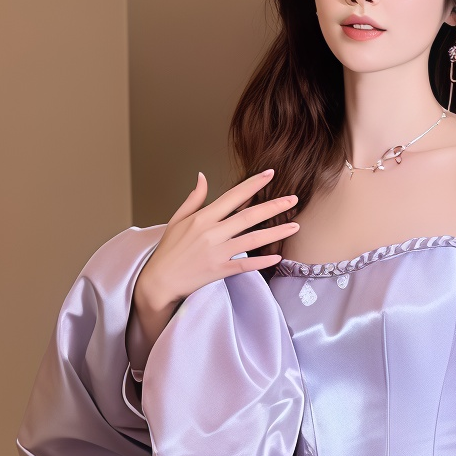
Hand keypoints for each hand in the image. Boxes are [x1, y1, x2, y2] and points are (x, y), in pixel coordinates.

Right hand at [128, 171, 297, 368]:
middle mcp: (212, 232)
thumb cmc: (168, 251)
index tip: (270, 174)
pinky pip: (245, 264)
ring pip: (252, 239)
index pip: (233, 196)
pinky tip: (278, 257)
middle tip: (294, 199)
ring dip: (276, 232)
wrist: (159, 281)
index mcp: (202, 217)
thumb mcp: (177, 220)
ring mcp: (217, 252)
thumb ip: (194, 199)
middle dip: (274, 206)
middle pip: (249, 216)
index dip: (253, 184)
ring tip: (295, 226)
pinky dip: (262, 261)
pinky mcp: (219, 270)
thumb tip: (203, 177)